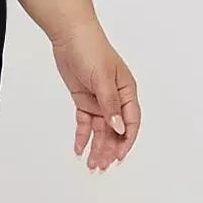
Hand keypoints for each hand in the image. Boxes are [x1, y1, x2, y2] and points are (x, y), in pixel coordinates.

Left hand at [50, 19, 140, 171]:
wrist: (70, 36)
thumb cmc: (92, 50)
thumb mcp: (102, 79)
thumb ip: (110, 105)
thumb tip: (119, 128)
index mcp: (127, 91)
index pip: (131, 121)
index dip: (127, 140)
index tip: (120, 156)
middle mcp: (115, 99)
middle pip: (116, 130)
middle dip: (110, 149)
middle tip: (102, 165)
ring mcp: (99, 100)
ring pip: (101, 130)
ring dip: (97, 147)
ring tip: (92, 164)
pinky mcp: (84, 100)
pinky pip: (86, 123)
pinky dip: (83, 136)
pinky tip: (79, 149)